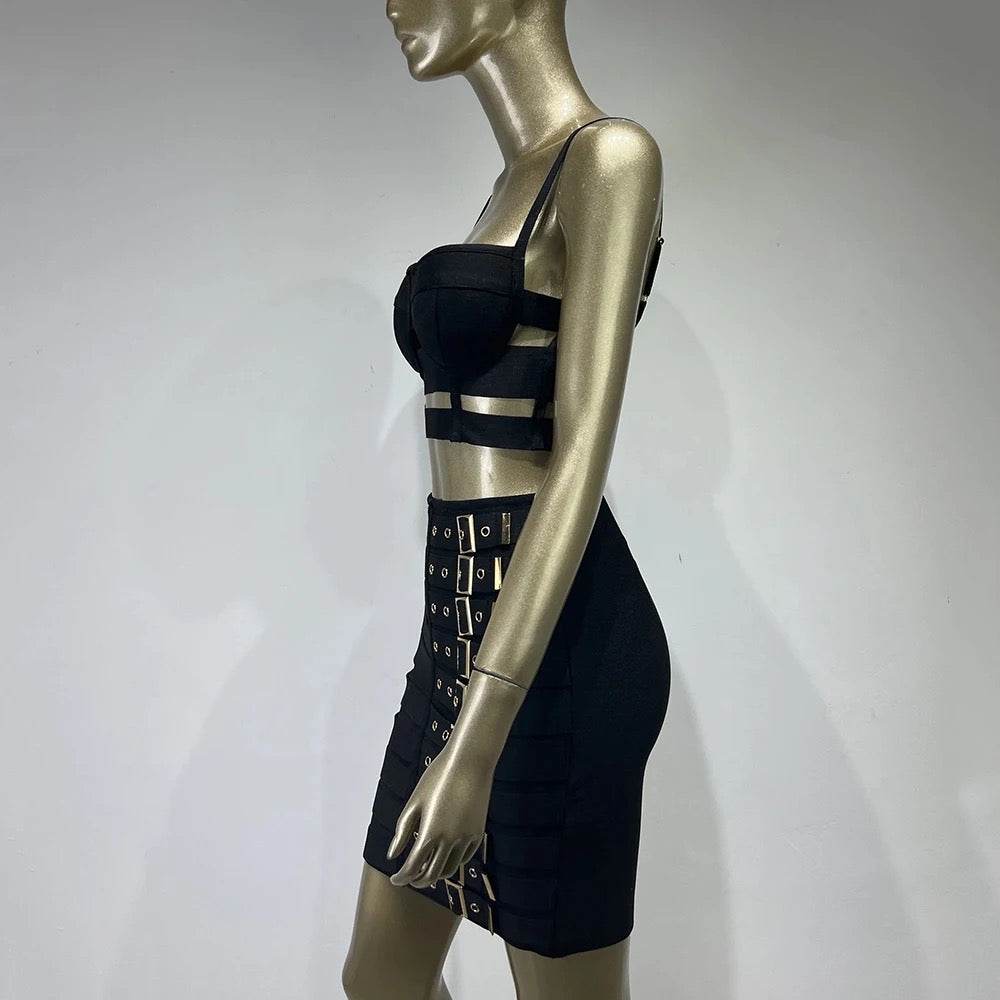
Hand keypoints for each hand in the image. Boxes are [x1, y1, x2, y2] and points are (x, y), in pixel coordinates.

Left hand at [386, 739, 493, 888]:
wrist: (469, 762)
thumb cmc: (438, 776)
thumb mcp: (415, 802)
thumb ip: (403, 830)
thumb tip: (392, 854)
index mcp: (431, 832)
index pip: (412, 867)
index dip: (401, 877)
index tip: (394, 878)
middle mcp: (450, 840)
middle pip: (432, 874)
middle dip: (417, 880)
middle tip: (408, 879)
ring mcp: (466, 838)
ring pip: (450, 870)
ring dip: (436, 875)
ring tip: (425, 870)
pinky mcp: (477, 833)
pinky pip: (464, 857)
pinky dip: (452, 863)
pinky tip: (443, 857)